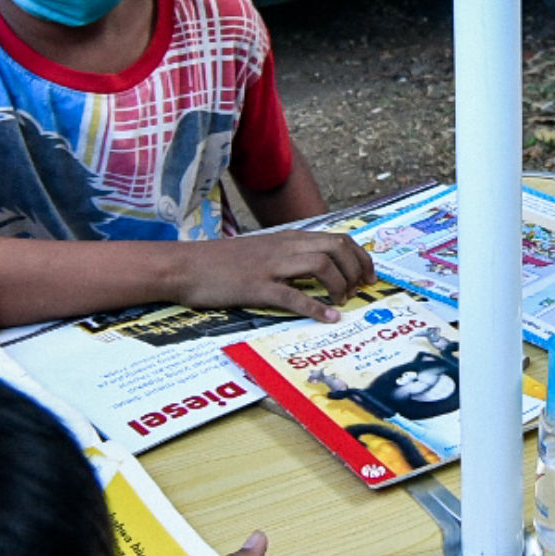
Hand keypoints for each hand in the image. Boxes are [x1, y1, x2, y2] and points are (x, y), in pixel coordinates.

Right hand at [167, 227, 374, 321]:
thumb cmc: (220, 262)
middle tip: (362, 290)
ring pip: (322, 265)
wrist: (185, 265)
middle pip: (336, 247)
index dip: (360, 256)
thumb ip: (286, 256)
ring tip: (345, 301)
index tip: (369, 275)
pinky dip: (317, 308)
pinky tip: (329, 318)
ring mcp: (271, 266)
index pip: (336, 238)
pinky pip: (294, 296)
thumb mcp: (260, 251)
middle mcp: (284, 247)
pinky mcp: (257, 287)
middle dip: (358, 268)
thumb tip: (314, 269)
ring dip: (341, 284)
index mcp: (287, 238)